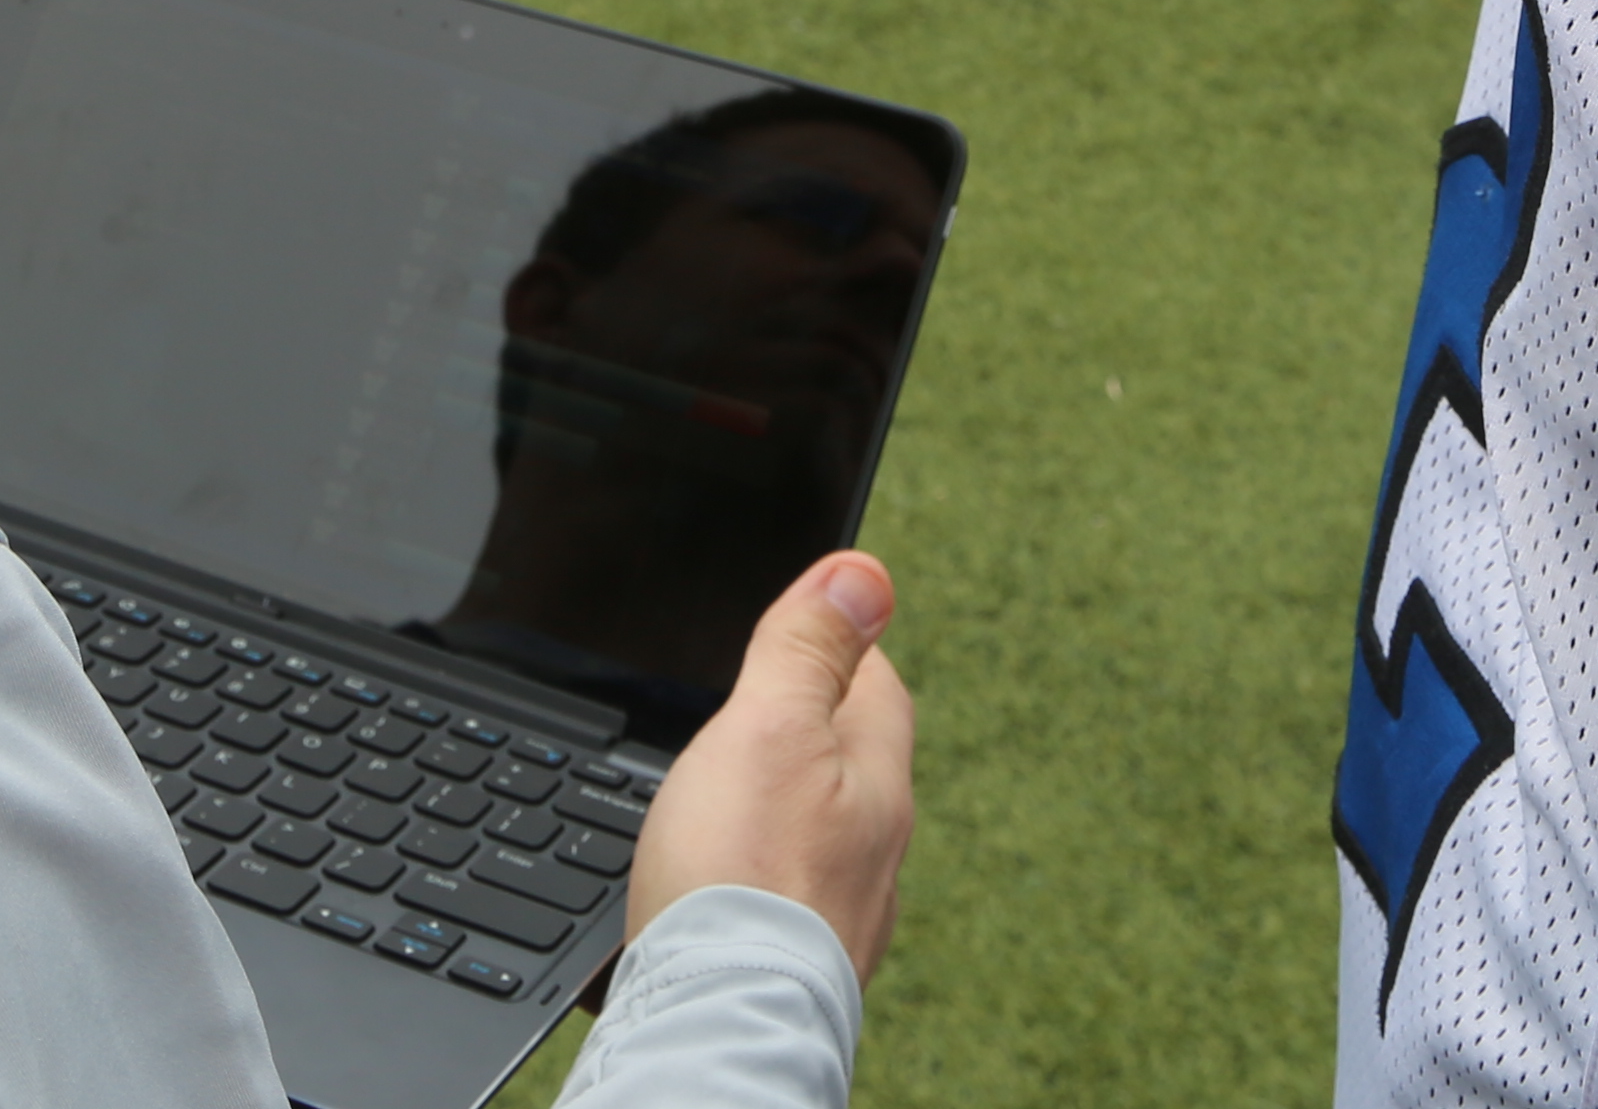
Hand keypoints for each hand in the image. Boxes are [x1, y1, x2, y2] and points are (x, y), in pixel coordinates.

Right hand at [628, 551, 915, 981]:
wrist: (720, 1025)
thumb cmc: (742, 880)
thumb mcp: (770, 728)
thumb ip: (809, 652)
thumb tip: (867, 573)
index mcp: (876, 782)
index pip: (878, 685)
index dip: (838, 645)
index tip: (805, 623)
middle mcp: (873, 855)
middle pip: (852, 763)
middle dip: (808, 729)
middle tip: (756, 704)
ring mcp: (839, 918)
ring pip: (819, 838)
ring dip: (779, 810)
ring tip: (729, 794)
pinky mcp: (795, 968)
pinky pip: (784, 900)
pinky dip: (754, 880)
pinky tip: (719, 887)